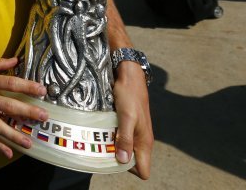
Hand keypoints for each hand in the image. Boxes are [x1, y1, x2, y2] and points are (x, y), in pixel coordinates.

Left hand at [113, 61, 152, 178]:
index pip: (143, 170)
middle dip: (119, 160)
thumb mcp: (126, 116)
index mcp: (145, 142)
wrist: (130, 75)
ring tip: (101, 140)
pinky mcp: (130, 124)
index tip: (114, 160)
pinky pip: (123, 139)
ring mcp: (136, 132)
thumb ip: (125, 139)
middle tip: (103, 150)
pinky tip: (103, 131)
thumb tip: (123, 161)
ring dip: (114, 148)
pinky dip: (113, 138)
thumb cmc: (129, 95)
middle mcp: (142, 140)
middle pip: (133, 162)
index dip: (130, 170)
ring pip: (126, 150)